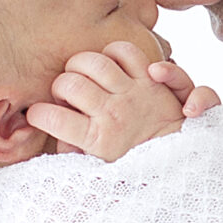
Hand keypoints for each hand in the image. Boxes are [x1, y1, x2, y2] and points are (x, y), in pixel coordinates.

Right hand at [22, 45, 213, 160]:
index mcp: (98, 140)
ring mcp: (133, 93)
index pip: (50, 118)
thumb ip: (76, 156)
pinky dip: (114, 52)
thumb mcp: (102, 171)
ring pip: (94, 62)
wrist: (185, 158)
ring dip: (80, 65)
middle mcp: (113, 113)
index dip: (37, 114)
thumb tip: (59, 142)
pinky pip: (126, 51)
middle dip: (58, 86)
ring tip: (83, 76)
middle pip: (69, 83)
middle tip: (65, 96)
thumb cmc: (138, 164)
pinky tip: (110, 63)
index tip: (39, 115)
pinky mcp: (149, 78)